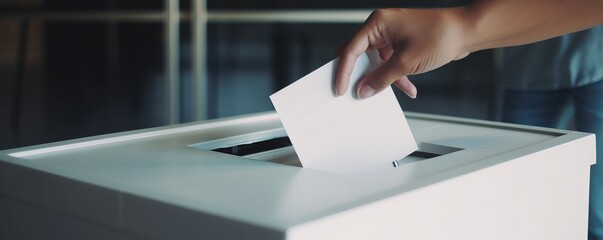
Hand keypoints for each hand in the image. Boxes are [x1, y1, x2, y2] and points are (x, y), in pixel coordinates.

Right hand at [336, 8, 469, 98]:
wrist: (467, 31)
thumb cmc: (441, 35)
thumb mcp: (406, 63)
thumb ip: (381, 78)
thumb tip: (363, 91)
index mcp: (377, 23)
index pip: (351, 49)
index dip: (343, 72)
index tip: (340, 90)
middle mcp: (382, 27)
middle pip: (359, 55)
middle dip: (359, 76)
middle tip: (351, 93)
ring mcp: (392, 36)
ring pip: (376, 62)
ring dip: (381, 79)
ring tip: (382, 95)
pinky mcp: (402, 44)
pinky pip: (391, 63)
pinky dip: (397, 77)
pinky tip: (408, 89)